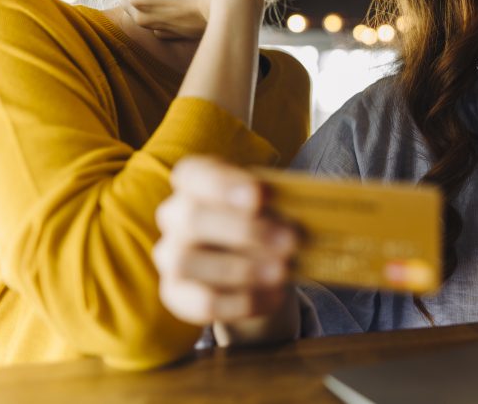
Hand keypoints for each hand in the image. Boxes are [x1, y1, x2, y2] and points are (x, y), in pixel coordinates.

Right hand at [154, 156, 297, 328]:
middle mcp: (174, 215)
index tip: (261, 194)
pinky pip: (202, 302)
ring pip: (189, 261)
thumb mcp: (274, 203)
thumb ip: (280, 204)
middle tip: (291, 240)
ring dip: (241, 268)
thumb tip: (308, 211)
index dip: (225, 184)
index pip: (195, 174)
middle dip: (246, 230)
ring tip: (283, 272)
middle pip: (194, 218)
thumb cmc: (264, 218)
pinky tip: (275, 297)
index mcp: (195, 181)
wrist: (253, 263)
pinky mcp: (175, 294)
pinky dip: (242, 302)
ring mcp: (170, 255)